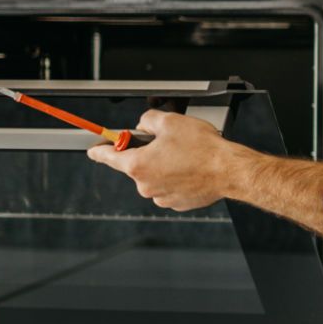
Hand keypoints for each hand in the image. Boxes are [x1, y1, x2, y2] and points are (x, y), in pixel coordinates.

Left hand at [86, 109, 242, 210]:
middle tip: (167, 143)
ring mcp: (161, 197)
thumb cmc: (203, 149)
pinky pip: (169, 188)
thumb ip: (148, 120)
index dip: (99, 150)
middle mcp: (146, 185)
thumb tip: (144, 125)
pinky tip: (191, 169)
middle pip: (136, 166)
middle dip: (147, 154)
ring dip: (164, 167)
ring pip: (155, 177)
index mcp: (138, 165)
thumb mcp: (170, 121)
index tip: (93, 150)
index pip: (108, 157)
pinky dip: (177, 178)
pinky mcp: (177, 203)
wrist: (229, 170)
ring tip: (185, 157)